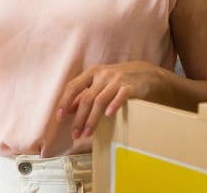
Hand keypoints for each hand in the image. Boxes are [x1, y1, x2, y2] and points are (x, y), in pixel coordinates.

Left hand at [52, 61, 170, 139]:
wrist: (147, 73)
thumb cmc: (118, 80)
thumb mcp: (100, 82)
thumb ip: (85, 93)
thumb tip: (68, 109)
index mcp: (92, 72)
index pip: (73, 86)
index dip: (64, 102)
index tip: (59, 117)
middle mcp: (103, 74)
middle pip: (86, 98)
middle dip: (79, 118)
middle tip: (75, 134)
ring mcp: (117, 80)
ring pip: (100, 101)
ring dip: (92, 119)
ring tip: (87, 134)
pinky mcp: (131, 86)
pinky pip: (121, 96)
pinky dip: (114, 105)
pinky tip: (109, 116)